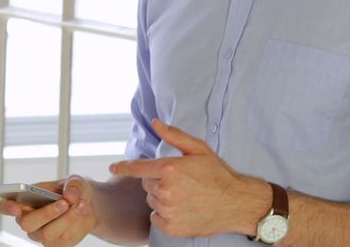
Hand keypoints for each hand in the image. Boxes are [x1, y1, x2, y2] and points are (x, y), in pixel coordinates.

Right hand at [0, 176, 95, 245]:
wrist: (87, 205)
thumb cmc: (73, 190)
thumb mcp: (75, 181)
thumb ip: (73, 185)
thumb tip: (70, 195)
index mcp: (24, 200)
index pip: (6, 206)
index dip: (7, 208)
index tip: (16, 207)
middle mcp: (28, 220)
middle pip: (27, 224)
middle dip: (47, 213)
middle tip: (65, 202)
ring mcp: (40, 235)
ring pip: (48, 233)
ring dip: (68, 219)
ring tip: (82, 204)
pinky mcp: (55, 245)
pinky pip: (63, 240)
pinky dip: (76, 226)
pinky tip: (83, 214)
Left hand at [109, 119, 267, 237]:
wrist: (236, 202)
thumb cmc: (218, 173)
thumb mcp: (198, 149)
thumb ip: (173, 135)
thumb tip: (155, 122)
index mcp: (169, 169)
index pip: (137, 168)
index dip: (122, 167)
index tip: (112, 167)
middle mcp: (166, 190)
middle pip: (147, 184)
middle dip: (157, 180)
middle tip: (179, 180)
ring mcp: (169, 211)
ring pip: (152, 200)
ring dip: (162, 197)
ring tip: (184, 195)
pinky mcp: (173, 227)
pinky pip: (156, 217)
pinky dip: (164, 214)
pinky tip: (181, 209)